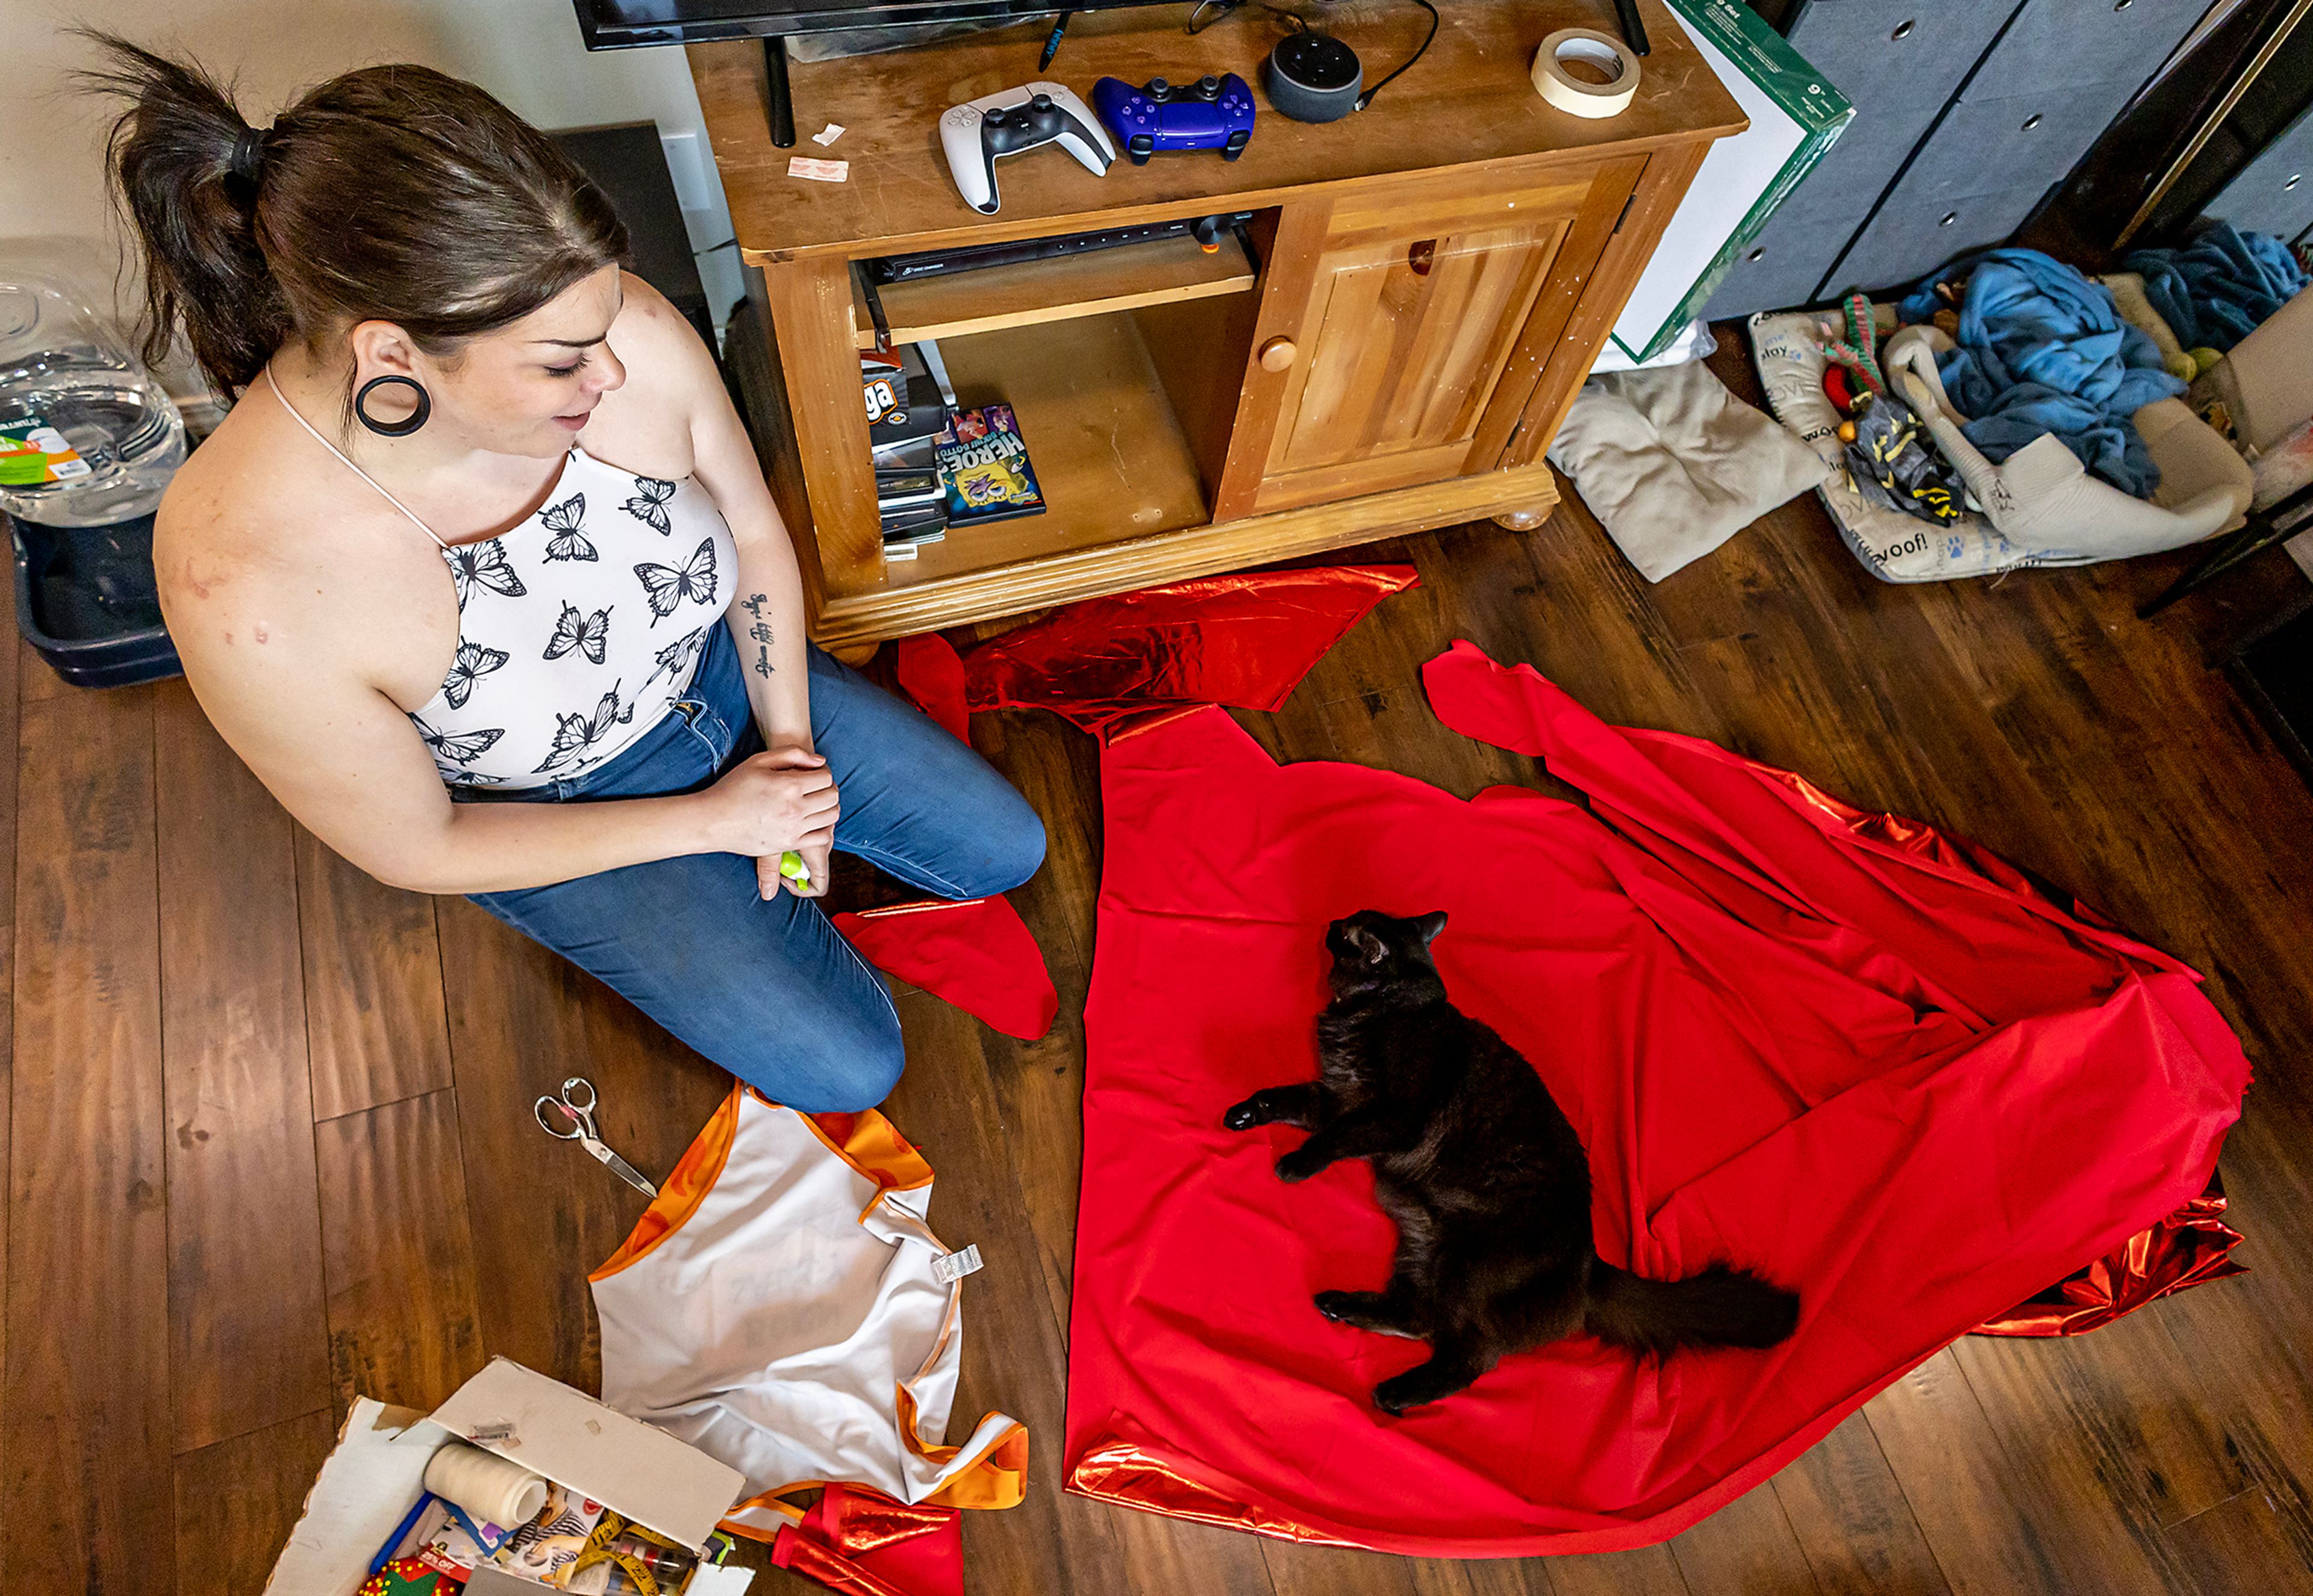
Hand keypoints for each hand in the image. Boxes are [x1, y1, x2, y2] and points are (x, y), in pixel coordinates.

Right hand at [700, 747, 836, 894]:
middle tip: (816, 788)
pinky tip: (811, 822)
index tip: (812, 775)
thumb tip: (820, 761)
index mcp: (788, 785)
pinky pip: (822, 838)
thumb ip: (792, 754)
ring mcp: (793, 828)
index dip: (822, 773)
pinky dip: (823, 829)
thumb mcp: (758, 761)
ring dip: (828, 808)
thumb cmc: (733, 788)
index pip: (826, 777)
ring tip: (815, 804)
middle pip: (832, 797)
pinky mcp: (789, 844)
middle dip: (828, 789)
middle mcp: (795, 808)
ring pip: (831, 817)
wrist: (713, 820)